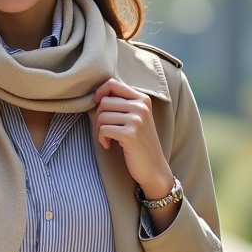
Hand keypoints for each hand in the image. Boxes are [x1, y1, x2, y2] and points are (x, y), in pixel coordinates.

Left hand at [91, 78, 173, 199]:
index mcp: (143, 99)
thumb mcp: (136, 119)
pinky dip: (101, 139)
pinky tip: (108, 145)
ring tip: (108, 138)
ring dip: (99, 130)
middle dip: (99, 117)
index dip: (99, 92)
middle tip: (105, 130)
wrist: (154, 168)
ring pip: (102, 115)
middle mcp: (141, 106)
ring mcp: (137, 120)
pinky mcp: (130, 134)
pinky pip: (103, 129)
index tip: (96, 104)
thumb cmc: (140, 144)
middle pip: (104, 101)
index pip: (113, 83)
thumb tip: (97, 95)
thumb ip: (123, 104)